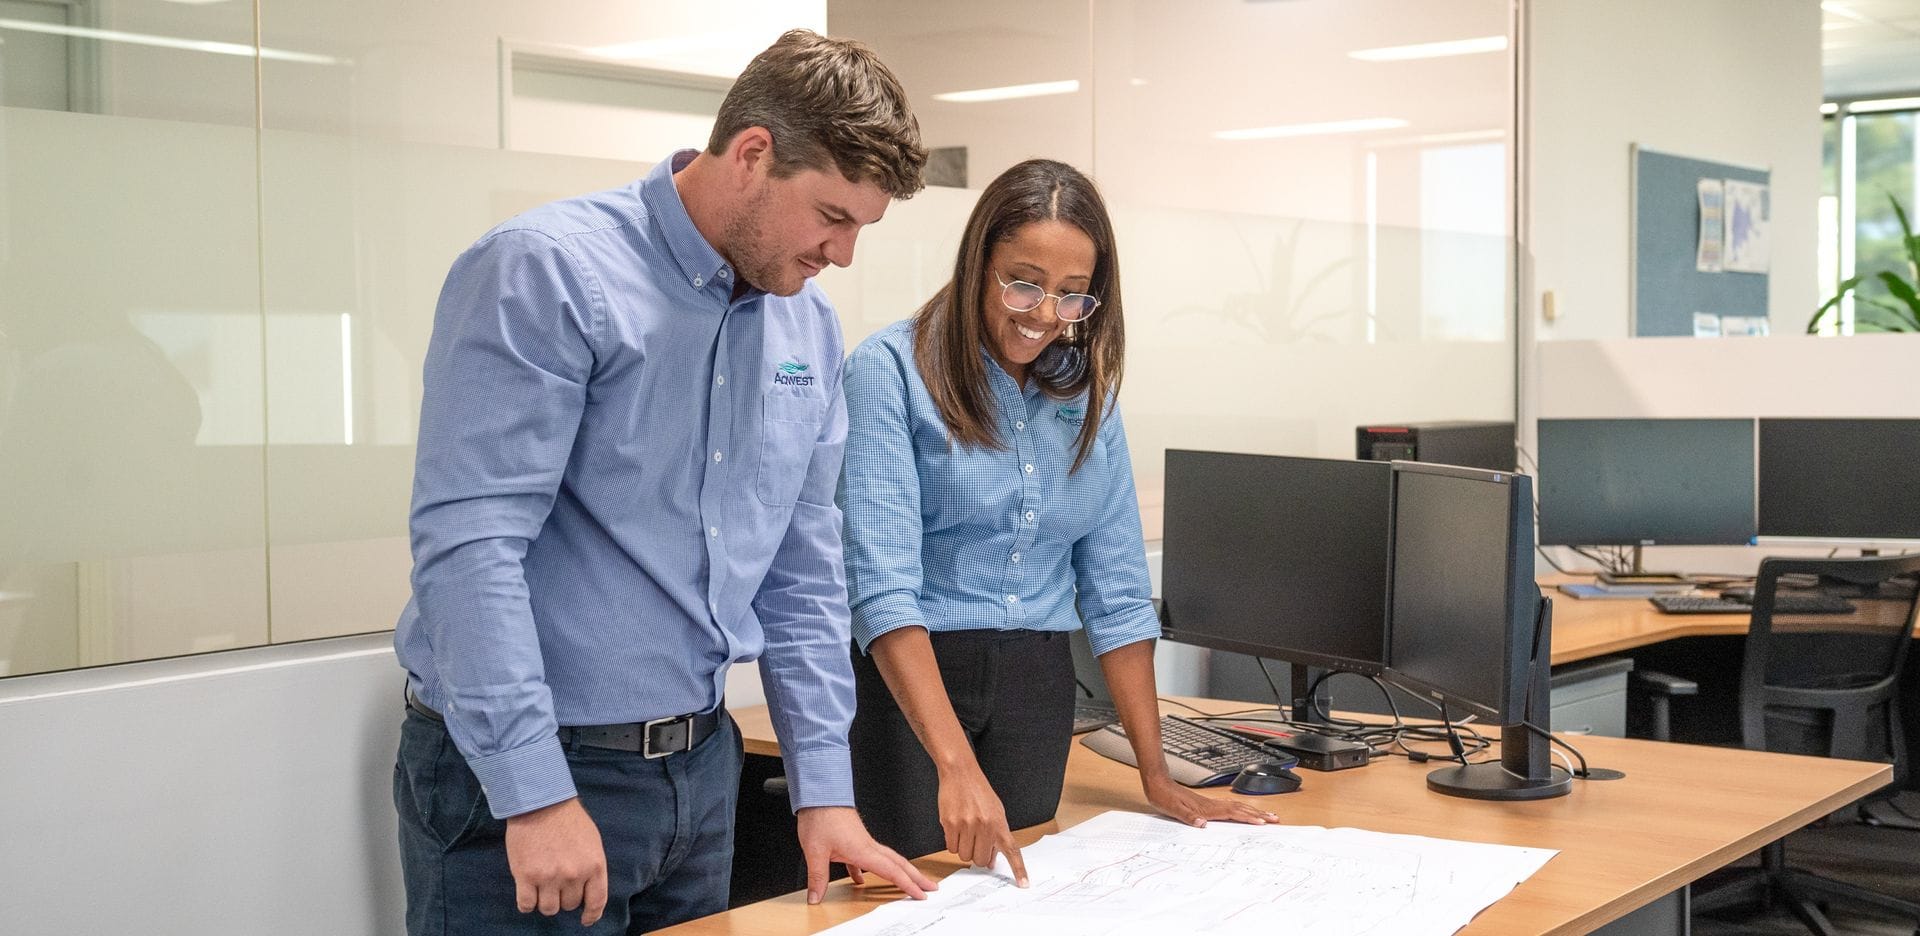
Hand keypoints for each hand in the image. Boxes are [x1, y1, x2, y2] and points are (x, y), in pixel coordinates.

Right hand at [504, 798, 608, 925]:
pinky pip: (526, 905)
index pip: (596, 901)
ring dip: (545, 902)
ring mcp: (549, 877)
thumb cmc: (568, 820)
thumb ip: (591, 867)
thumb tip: (587, 890)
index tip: (586, 919)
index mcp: (594, 865)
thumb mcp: (592, 842)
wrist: (540, 802)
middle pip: (569, 905)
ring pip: (548, 909)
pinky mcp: (526, 876)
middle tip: (557, 883)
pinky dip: (527, 903)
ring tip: (542, 887)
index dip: (591, 915)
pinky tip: (528, 892)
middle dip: (564, 897)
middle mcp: (573, 875)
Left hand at [795, 806, 937, 903]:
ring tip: (907, 882)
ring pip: (888, 859)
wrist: (818, 793)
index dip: (908, 885)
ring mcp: (862, 841)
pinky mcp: (853, 838)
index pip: (892, 872)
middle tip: (931, 886)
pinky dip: (868, 870)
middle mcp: (867, 845)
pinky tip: (860, 879)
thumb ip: (817, 877)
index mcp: (863, 850)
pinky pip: (866, 858)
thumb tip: (816, 898)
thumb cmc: (820, 816)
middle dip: (916, 877)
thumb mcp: (815, 850)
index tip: (922, 895)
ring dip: (900, 872)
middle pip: (899, 864)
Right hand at [936, 767, 1028, 885]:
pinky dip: (952, 842)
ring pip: (964, 856)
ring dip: (963, 848)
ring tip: (965, 831)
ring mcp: (967, 825)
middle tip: (975, 841)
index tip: (1024, 884)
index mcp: (999, 824)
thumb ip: (996, 837)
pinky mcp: (950, 823)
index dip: (1018, 869)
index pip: (1013, 851)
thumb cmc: (979, 792)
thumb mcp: (995, 812)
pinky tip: (955, 827)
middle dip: (978, 855)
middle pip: (981, 860)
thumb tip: (992, 862)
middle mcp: (985, 826)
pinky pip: (950, 848)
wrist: (961, 773)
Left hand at [1144, 777, 1279, 827]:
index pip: (1232, 813)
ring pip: (1237, 806)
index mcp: (1206, 808)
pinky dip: (1242, 809)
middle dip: (1259, 814)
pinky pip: (1230, 806)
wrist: (1157, 781)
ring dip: (1253, 811)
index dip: (1248, 818)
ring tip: (1267, 815)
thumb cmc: (1163, 796)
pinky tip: (1244, 811)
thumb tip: (1202, 824)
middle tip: (1275, 819)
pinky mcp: (1206, 803)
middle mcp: (1211, 804)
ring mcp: (1210, 803)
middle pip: (1241, 809)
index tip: (1263, 822)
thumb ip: (1187, 817)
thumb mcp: (1172, 809)